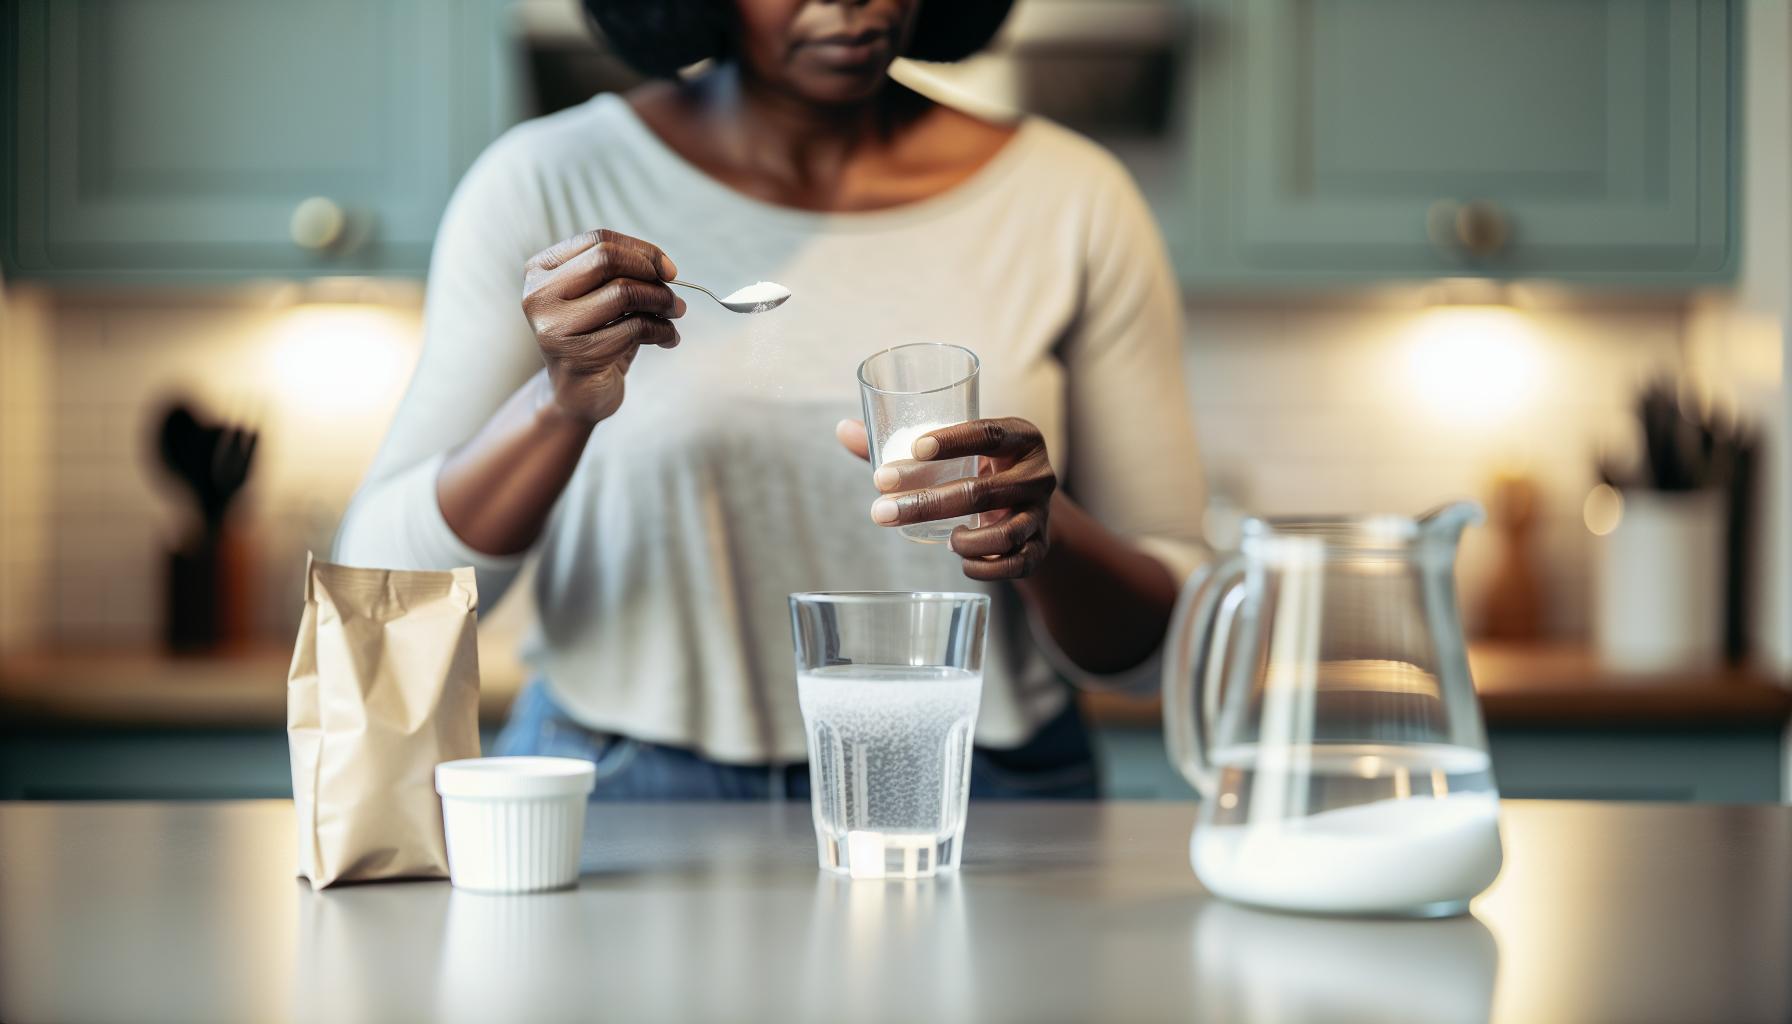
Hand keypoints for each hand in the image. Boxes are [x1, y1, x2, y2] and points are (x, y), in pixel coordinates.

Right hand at [521, 229, 685, 425]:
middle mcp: (539, 295)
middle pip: (607, 259)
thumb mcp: (601, 298)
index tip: (669, 270)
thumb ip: (622, 274)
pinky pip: (634, 328)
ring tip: (675, 314)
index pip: (599, 240)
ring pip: (623, 293)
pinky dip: (662, 330)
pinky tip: (669, 338)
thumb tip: (665, 268)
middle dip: (651, 274)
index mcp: (541, 270)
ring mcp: (553, 327)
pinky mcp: (575, 356)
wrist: (576, 395)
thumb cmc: (594, 339)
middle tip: (673, 294)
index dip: (642, 251)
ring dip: (662, 302)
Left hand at [837, 417, 1057, 580]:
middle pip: (983, 491)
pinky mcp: (1041, 547)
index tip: (915, 449)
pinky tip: (963, 561)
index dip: (954, 441)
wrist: (1029, 507)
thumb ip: (902, 445)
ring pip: (1005, 533)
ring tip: (943, 540)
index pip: (989, 434)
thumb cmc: (980, 470)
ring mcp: (1041, 514)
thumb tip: (843, 428)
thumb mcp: (954, 452)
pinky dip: (985, 567)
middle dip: (928, 503)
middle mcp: (1037, 474)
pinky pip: (1016, 564)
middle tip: (882, 510)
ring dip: (966, 541)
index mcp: (1020, 437)